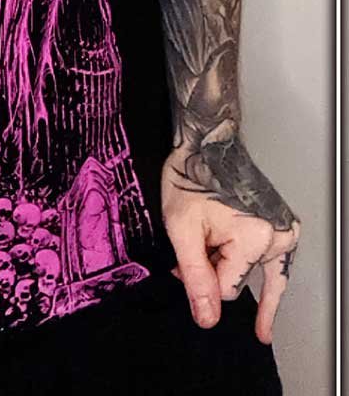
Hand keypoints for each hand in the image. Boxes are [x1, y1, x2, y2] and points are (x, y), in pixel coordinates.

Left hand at [161, 142, 300, 345]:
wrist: (206, 143)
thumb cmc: (192, 174)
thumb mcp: (182, 228)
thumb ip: (195, 277)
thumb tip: (207, 317)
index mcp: (255, 237)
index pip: (226, 289)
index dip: (198, 280)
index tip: (181, 265)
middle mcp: (277, 235)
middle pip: (240, 283)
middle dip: (213, 272)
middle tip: (196, 247)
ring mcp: (282, 231)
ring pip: (258, 278)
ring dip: (237, 276)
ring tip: (254, 318)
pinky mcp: (281, 227)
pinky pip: (276, 267)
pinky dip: (268, 286)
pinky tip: (265, 319)